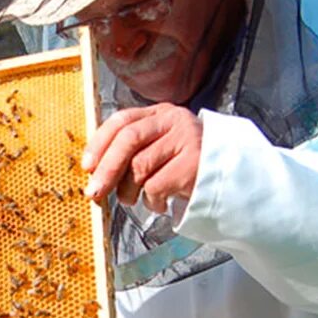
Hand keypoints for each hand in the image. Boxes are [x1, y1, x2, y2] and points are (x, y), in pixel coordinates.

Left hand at [82, 104, 202, 213]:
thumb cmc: (186, 167)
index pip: (122, 120)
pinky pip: (156, 186)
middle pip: (128, 139)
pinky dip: (151, 201)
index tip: (87, 166)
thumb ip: (133, 151)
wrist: (231, 178)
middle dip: (107, 168)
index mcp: (160, 114)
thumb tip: (94, 170)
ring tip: (133, 199)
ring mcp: (187, 139)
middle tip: (95, 192)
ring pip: (140, 166)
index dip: (100, 142)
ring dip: (129, 190)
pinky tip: (160, 203)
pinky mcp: (195, 163)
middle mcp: (174, 120)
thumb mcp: (160, 149)